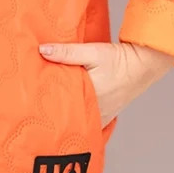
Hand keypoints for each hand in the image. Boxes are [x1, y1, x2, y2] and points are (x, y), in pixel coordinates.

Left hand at [37, 40, 173, 125]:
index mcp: (89, 97)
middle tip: (35, 112)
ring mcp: (102, 116)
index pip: (61, 105)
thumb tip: (42, 50)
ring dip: (67, 117)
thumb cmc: (118, 59)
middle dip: (53, 113)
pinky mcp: (106, 115)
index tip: (30, 104)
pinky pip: (89, 122)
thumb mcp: (91, 52)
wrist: (142, 65)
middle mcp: (96, 111)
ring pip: (79, 121)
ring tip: (47, 116)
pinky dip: (79, 120)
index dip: (45, 105)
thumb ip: (66, 52)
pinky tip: (68, 117)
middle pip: (68, 116)